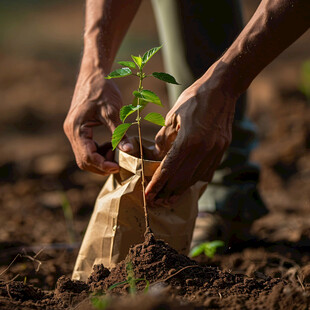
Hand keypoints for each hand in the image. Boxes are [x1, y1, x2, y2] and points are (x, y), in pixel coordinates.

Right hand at [64, 61, 132, 174]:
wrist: (94, 74)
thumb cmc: (102, 89)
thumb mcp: (112, 111)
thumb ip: (119, 133)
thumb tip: (129, 151)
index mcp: (76, 128)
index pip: (87, 156)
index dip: (103, 165)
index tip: (118, 167)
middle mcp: (71, 132)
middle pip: (84, 161)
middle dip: (101, 165)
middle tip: (119, 161)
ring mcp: (74, 131)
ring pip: (85, 156)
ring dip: (100, 159)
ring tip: (116, 151)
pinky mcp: (79, 130)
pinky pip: (87, 148)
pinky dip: (99, 151)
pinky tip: (111, 145)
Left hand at [145, 62, 237, 202]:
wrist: (222, 89)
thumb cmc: (193, 99)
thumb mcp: (172, 116)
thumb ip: (164, 139)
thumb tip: (158, 157)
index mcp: (189, 140)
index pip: (169, 169)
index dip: (157, 184)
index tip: (148, 196)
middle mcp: (204, 149)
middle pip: (182, 178)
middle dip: (167, 193)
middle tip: (155, 202)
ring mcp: (216, 151)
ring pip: (195, 178)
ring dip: (181, 190)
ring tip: (169, 198)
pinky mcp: (222, 150)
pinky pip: (207, 171)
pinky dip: (195, 180)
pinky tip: (186, 184)